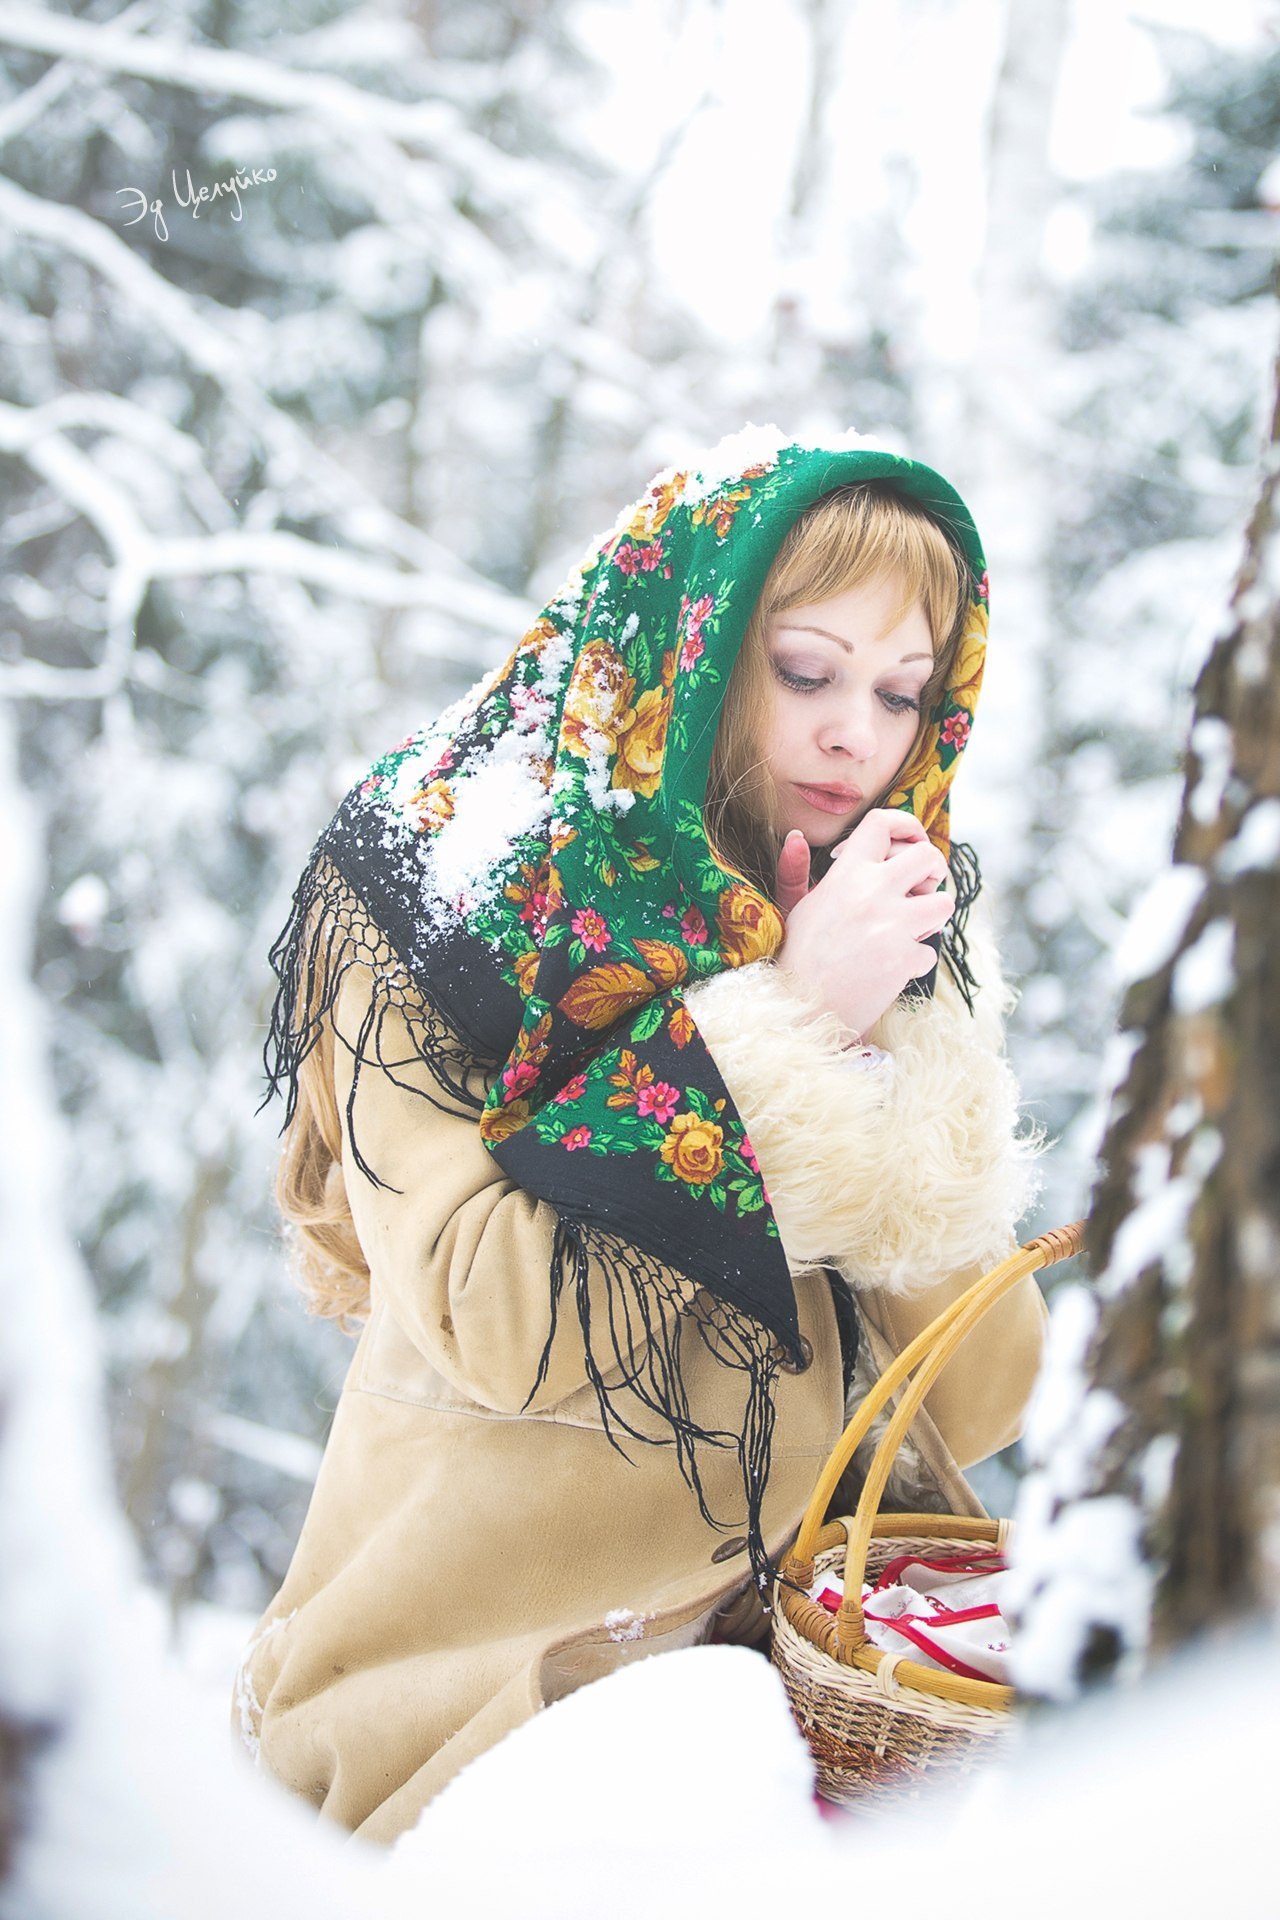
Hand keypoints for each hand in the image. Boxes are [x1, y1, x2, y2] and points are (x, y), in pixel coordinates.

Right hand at [774, 809, 952, 1037]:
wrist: (800, 1009)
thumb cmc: (797, 958)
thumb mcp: (793, 908)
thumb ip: (795, 871)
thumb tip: (798, 838)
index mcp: (846, 874)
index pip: (883, 824)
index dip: (905, 825)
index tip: (910, 842)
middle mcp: (872, 891)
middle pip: (929, 857)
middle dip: (933, 872)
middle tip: (922, 888)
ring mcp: (892, 925)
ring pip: (944, 903)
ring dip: (933, 917)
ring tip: (911, 929)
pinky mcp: (904, 959)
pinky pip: (930, 951)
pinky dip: (915, 963)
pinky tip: (891, 969)